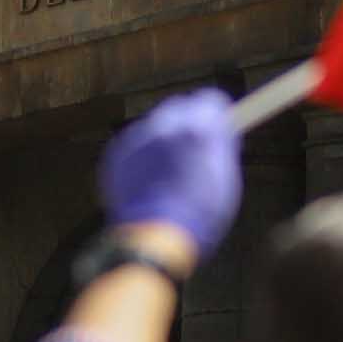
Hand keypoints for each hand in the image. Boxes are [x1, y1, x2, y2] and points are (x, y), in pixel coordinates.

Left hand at [97, 87, 245, 255]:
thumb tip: (221, 131)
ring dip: (162, 142)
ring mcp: (138, 137)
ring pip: (155, 127)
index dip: (215, 116)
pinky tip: (148, 184)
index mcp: (200, 128)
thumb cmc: (199, 217)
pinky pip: (134, 145)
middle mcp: (167, 124)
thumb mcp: (225, 179)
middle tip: (191, 152)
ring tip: (167, 177)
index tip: (217, 130)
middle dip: (187, 125)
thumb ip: (221, 146)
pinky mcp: (117, 152)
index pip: (211, 100)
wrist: (153, 241)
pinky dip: (142, 158)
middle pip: (180, 108)